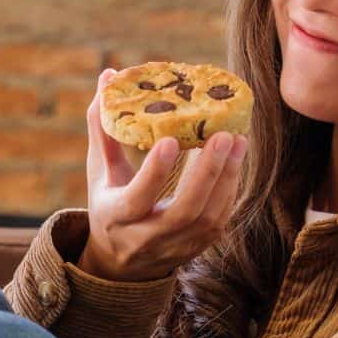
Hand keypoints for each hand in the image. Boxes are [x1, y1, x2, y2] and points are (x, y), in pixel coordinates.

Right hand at [78, 68, 247, 281]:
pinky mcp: (197, 248)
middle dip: (206, 174)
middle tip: (223, 135)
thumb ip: (103, 126)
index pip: (137, 199)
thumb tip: (109, 75)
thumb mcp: (100, 171)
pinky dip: (230, 189)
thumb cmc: (110, 202)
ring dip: (226, 178)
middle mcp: (146, 238)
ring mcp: (175, 247)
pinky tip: (235, 159)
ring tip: (236, 141)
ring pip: (207, 218)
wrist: (122, 263)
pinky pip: (219, 220)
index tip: (171, 140)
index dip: (155, 173)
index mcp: (115, 218)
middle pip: (183, 212)